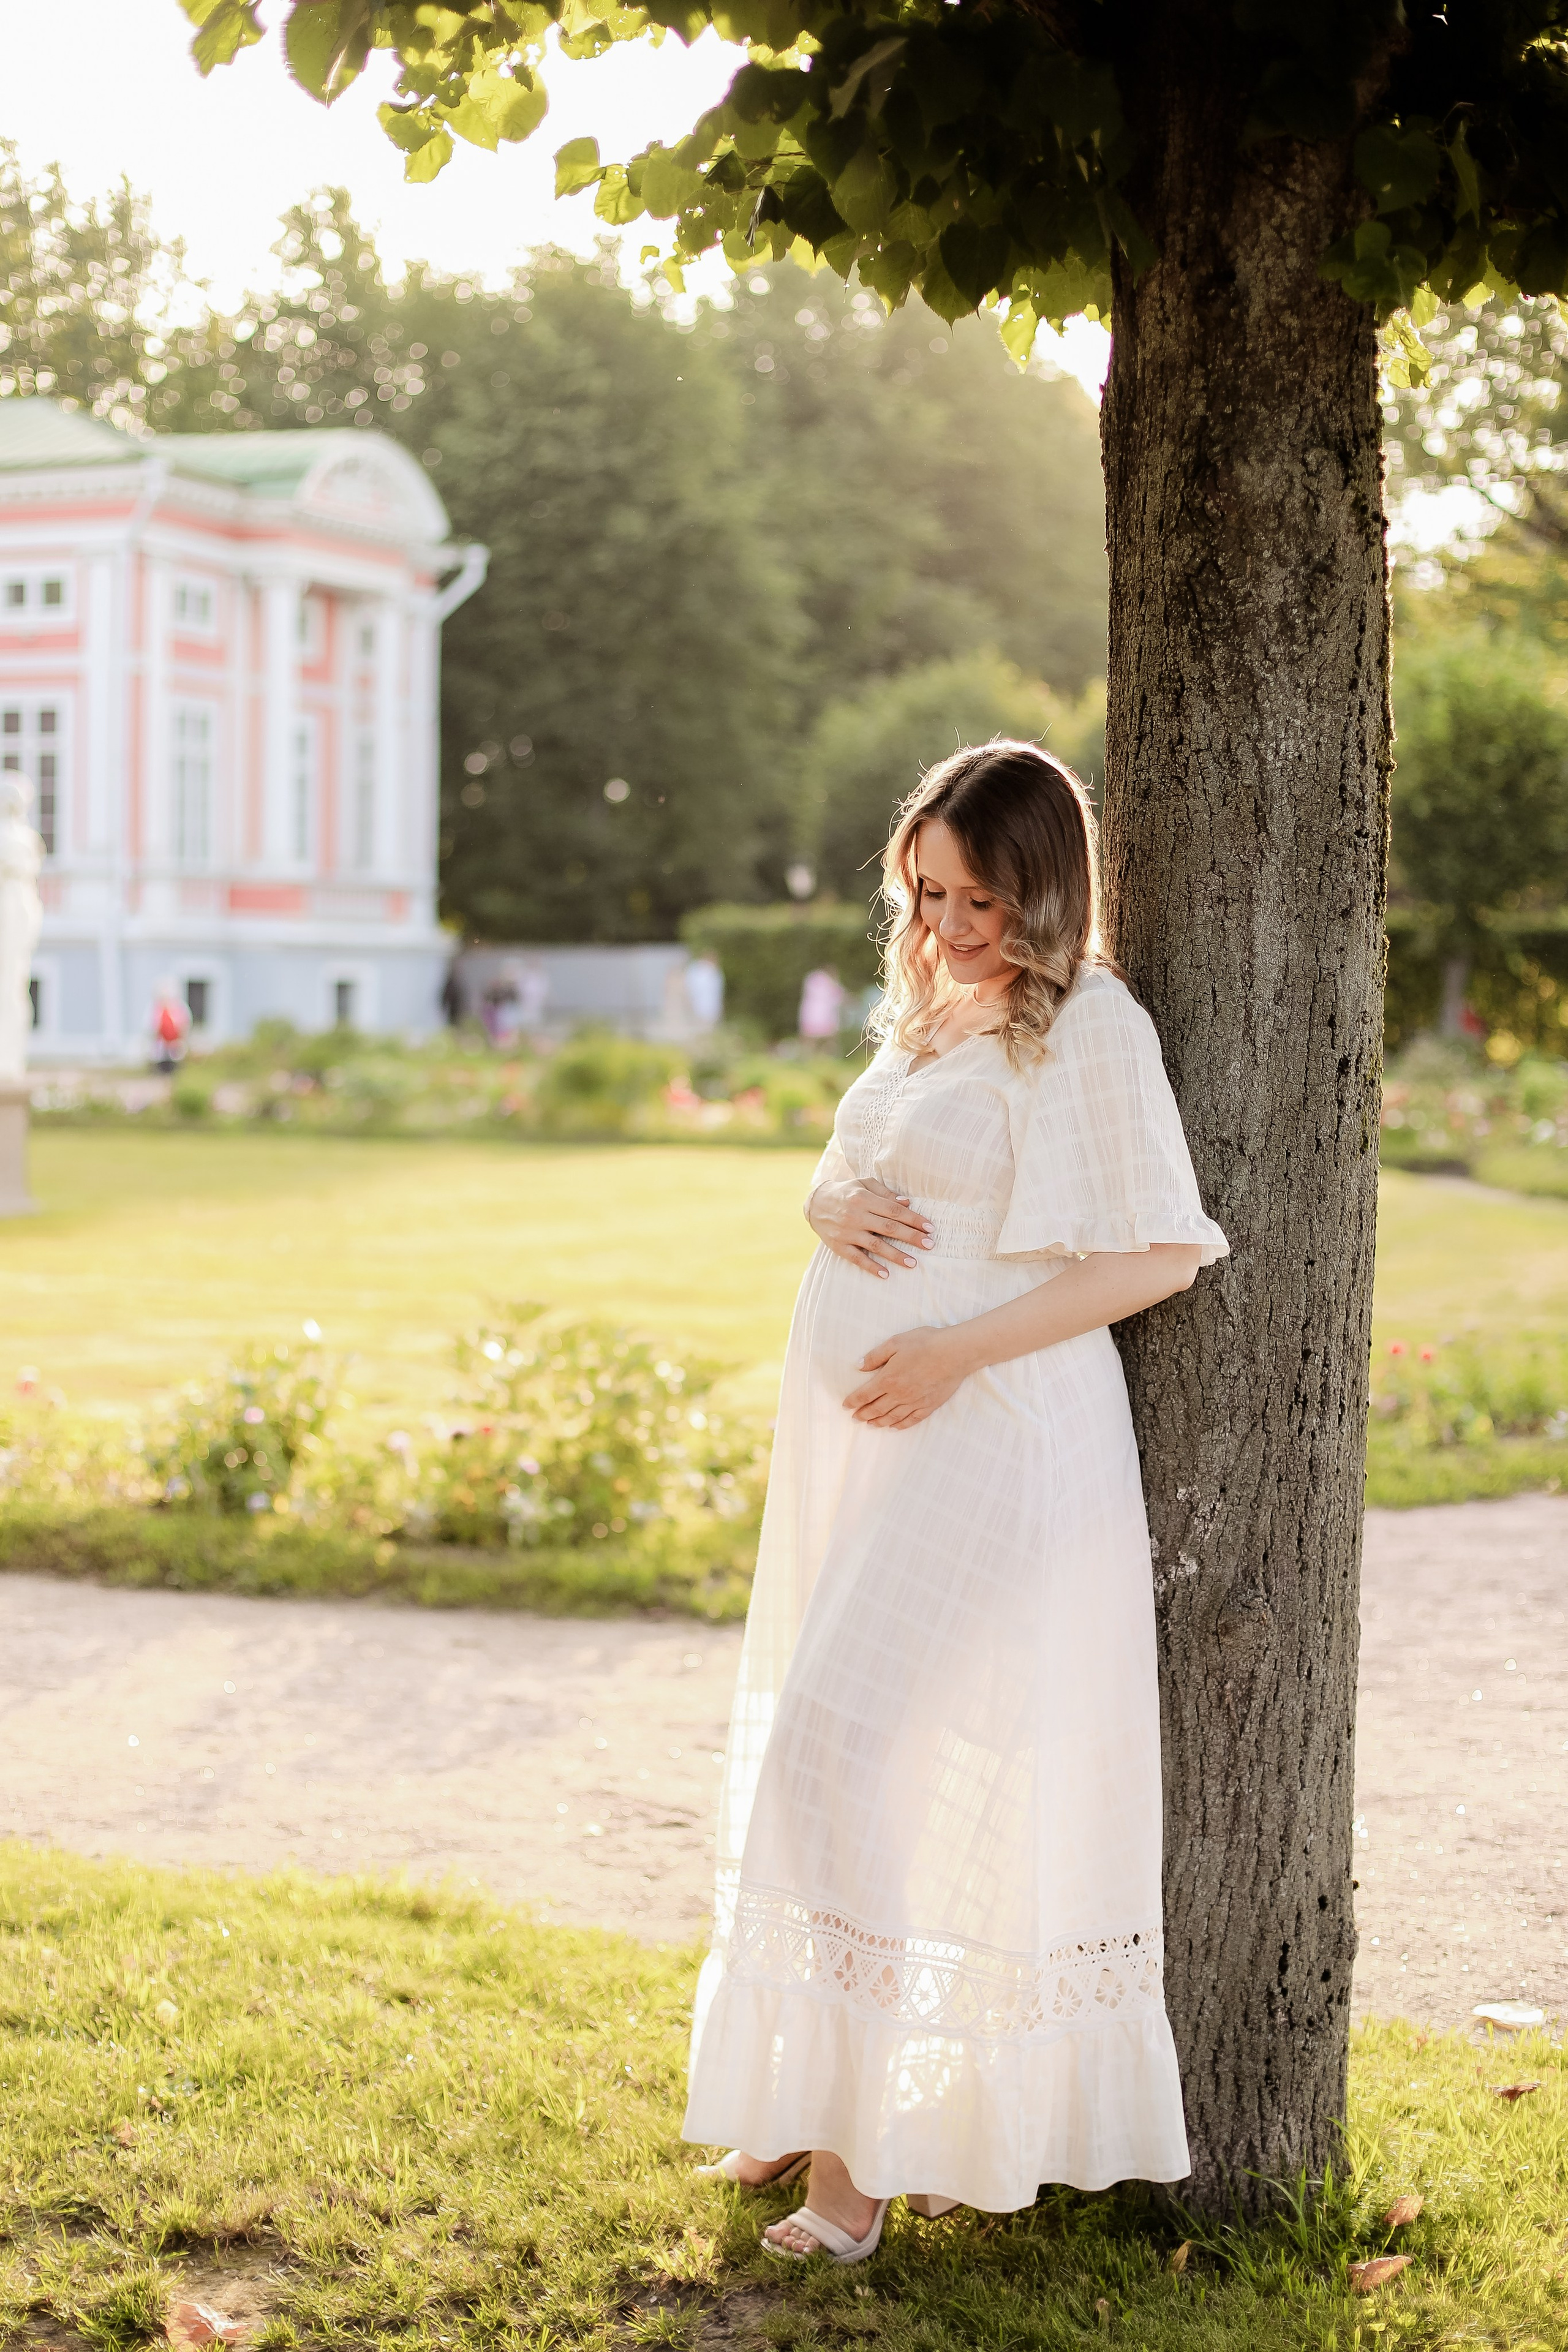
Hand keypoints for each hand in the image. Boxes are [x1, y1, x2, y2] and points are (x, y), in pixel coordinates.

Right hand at [807, 1177, 932, 1277]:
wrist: (815, 1203)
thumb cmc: (846, 1192)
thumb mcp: (864, 1184)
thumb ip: (885, 1193)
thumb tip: (907, 1204)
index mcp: (864, 1198)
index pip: (894, 1211)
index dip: (913, 1219)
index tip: (929, 1228)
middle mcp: (856, 1215)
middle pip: (889, 1228)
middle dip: (911, 1237)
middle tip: (929, 1245)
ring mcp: (847, 1232)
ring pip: (875, 1245)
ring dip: (896, 1255)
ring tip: (913, 1263)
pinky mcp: (839, 1246)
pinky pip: (857, 1258)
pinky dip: (871, 1267)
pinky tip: (885, 1274)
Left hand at [844, 1325, 968, 1427]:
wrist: (955, 1353)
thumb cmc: (925, 1343)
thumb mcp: (896, 1342)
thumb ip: (875, 1356)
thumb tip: (858, 1365)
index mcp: (888, 1379)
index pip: (865, 1394)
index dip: (853, 1401)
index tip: (845, 1405)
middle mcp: (899, 1394)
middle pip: (876, 1409)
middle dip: (863, 1414)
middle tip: (855, 1418)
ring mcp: (915, 1402)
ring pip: (892, 1417)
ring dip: (878, 1422)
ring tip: (870, 1424)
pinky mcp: (929, 1406)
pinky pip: (911, 1420)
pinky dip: (900, 1425)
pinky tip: (894, 1427)